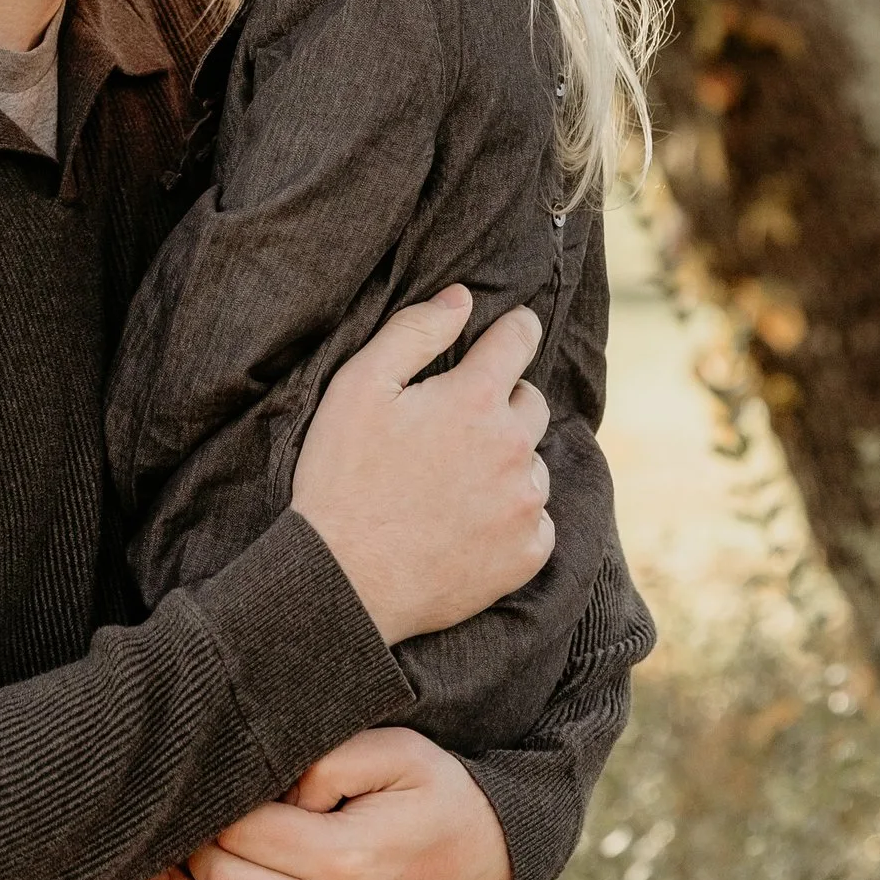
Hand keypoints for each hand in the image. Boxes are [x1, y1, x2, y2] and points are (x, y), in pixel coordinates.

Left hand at [150, 728, 514, 879]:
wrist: (500, 865)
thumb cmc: (442, 799)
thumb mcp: (397, 753)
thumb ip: (326, 760)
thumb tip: (269, 788)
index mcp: (346, 855)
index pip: (241, 833)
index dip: (207, 810)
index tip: (194, 791)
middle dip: (185, 855)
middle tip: (169, 828)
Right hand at [291, 286, 552, 643]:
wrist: (344, 581)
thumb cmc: (343, 479)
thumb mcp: (359, 388)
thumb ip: (414, 332)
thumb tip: (462, 298)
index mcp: (476, 399)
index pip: (520, 340)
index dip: (516, 329)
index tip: (513, 330)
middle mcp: (514, 448)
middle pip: (531, 404)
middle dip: (502, 404)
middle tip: (455, 427)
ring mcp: (525, 504)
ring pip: (532, 465)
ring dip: (506, 465)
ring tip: (451, 486)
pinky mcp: (527, 554)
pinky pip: (536, 521)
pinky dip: (512, 519)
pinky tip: (466, 525)